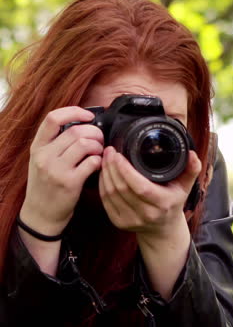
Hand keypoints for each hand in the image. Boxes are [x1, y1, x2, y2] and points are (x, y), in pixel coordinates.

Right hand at [20, 107, 103, 234]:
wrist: (40, 215)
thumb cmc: (45, 186)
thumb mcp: (41, 161)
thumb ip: (55, 144)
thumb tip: (82, 125)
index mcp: (38, 147)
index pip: (53, 118)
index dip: (74, 112)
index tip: (88, 115)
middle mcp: (45, 156)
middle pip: (76, 131)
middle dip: (94, 132)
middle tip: (100, 139)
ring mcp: (56, 169)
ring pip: (85, 144)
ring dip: (98, 146)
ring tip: (99, 152)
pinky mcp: (69, 183)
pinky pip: (92, 162)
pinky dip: (99, 161)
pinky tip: (97, 165)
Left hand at [99, 146, 200, 236]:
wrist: (163, 230)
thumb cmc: (173, 202)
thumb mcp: (185, 187)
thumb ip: (191, 169)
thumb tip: (192, 154)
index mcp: (162, 203)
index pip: (140, 187)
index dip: (126, 170)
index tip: (119, 154)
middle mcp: (146, 214)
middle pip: (121, 188)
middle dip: (112, 167)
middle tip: (109, 150)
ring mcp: (130, 221)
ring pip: (111, 194)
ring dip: (105, 174)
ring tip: (105, 158)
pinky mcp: (119, 223)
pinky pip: (105, 201)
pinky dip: (102, 185)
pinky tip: (103, 172)